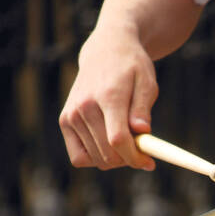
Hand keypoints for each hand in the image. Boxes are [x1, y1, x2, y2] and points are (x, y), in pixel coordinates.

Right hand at [59, 30, 158, 169]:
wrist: (104, 52)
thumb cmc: (130, 69)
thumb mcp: (146, 83)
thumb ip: (143, 108)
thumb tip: (142, 131)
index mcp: (108, 96)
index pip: (118, 139)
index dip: (135, 158)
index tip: (149, 163)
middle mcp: (84, 106)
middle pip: (108, 154)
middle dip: (129, 159)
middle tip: (141, 150)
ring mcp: (71, 115)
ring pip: (96, 159)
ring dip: (114, 159)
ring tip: (125, 140)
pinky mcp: (65, 121)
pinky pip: (79, 158)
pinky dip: (95, 158)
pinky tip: (107, 145)